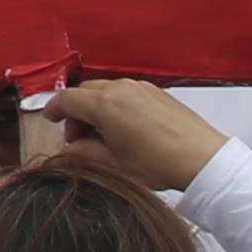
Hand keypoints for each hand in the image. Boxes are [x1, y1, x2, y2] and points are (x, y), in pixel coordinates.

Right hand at [32, 79, 224, 191]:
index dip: (54, 109)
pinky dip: (116, 105)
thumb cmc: (157, 163)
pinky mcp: (157, 92)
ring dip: (97, 108)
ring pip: (106, 90)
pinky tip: (125, 128)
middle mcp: (120, 88)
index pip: (66, 99)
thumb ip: (83, 154)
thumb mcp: (112, 164)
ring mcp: (140, 87)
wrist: (201, 158)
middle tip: (78, 138)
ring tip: (104, 135)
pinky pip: (126, 92)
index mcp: (103, 104)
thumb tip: (70, 151)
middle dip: (76, 111)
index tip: (50, 119)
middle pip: (85, 92)